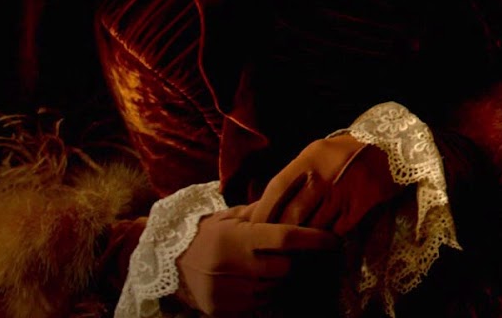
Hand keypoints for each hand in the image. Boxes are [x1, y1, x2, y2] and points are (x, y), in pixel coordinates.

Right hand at [174, 205, 339, 315]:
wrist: (167, 260)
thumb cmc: (208, 232)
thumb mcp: (233, 216)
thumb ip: (266, 211)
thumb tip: (301, 195)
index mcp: (235, 238)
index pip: (286, 239)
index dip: (315, 239)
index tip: (334, 239)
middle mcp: (230, 266)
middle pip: (285, 268)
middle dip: (294, 261)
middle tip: (296, 254)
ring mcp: (225, 292)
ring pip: (274, 288)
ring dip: (280, 278)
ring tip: (270, 265)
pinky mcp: (220, 309)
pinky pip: (258, 304)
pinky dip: (264, 293)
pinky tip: (256, 280)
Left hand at [250, 135, 403, 236]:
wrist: (390, 148)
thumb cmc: (344, 153)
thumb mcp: (315, 154)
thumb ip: (291, 178)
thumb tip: (261, 208)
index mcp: (308, 160)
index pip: (276, 191)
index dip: (262, 213)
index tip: (254, 229)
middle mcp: (323, 176)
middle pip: (292, 215)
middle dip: (279, 233)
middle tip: (271, 245)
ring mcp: (342, 193)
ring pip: (312, 228)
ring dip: (302, 241)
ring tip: (293, 249)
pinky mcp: (359, 207)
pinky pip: (335, 232)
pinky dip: (325, 241)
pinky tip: (320, 244)